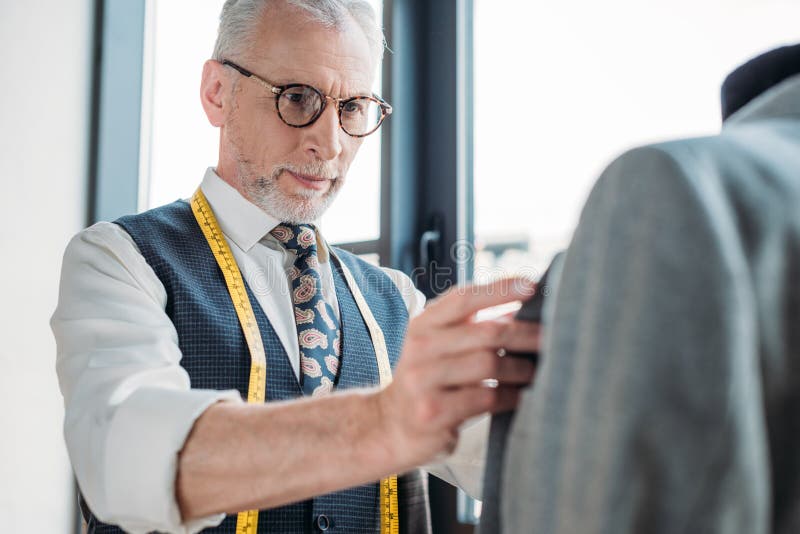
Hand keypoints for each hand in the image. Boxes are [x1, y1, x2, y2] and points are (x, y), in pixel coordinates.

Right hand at [378, 278, 540, 470]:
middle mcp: (419, 348)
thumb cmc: (423, 382)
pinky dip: (512, 395)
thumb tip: (520, 310)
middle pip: (487, 332)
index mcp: (422, 325)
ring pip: (490, 363)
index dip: (501, 289)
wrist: (385, 427)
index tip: (533, 286)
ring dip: (522, 368)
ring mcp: (423, 380)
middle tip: (552, 338)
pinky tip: (521, 396)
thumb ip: (466, 327)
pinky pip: (487, 397)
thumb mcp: (433, 346)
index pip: (464, 298)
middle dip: (526, 334)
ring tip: (536, 370)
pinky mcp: (434, 412)